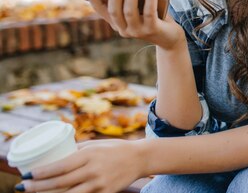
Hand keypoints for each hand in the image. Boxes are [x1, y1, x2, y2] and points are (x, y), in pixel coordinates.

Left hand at [17, 139, 146, 192]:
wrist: (139, 158)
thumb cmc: (113, 149)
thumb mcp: (94, 145)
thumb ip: (76, 151)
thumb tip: (54, 156)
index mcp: (89, 155)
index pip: (60, 166)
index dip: (41, 172)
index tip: (27, 174)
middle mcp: (93, 170)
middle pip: (60, 182)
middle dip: (38, 186)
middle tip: (23, 186)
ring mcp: (99, 184)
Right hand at [77, 0, 184, 50]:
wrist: (171, 39)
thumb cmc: (154, 18)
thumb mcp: (140, 8)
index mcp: (117, 24)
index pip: (99, 9)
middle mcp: (124, 30)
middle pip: (114, 8)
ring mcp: (137, 32)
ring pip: (129, 10)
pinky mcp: (152, 30)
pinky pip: (149, 11)